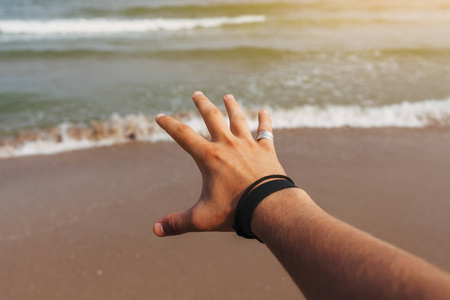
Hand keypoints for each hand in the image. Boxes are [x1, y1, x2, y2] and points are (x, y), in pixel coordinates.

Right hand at [153, 91, 285, 236]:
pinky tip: (264, 110)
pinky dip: (264, 120)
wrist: (269, 207)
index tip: (159, 116)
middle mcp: (228, 145)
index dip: (169, 124)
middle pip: (212, 117)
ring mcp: (248, 145)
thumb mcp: (202, 218)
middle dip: (202, 104)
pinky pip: (265, 131)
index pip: (183, 135)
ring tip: (228, 96)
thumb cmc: (234, 212)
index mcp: (209, 157)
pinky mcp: (266, 150)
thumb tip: (155, 230)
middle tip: (197, 94)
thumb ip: (177, 223)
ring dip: (232, 106)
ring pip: (238, 119)